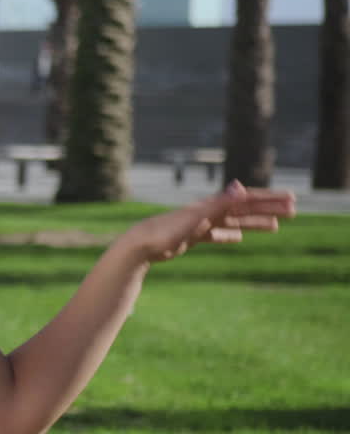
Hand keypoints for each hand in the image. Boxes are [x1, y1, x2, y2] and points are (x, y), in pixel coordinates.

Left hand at [120, 180, 296, 263]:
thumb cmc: (166, 231)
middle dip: (268, 209)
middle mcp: (208, 211)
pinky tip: (237, 238)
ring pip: (234, 222)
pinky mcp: (191, 236)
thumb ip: (219, 204)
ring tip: (275, 227)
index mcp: (212, 206)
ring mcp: (200, 224)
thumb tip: (240, 187)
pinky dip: (229, 235)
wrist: (140, 246)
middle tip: (294, 211)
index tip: (291, 200)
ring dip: (254, 223)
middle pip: (244, 209)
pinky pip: (216, 234)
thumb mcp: (196, 218)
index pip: (247, 199)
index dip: (270, 200)